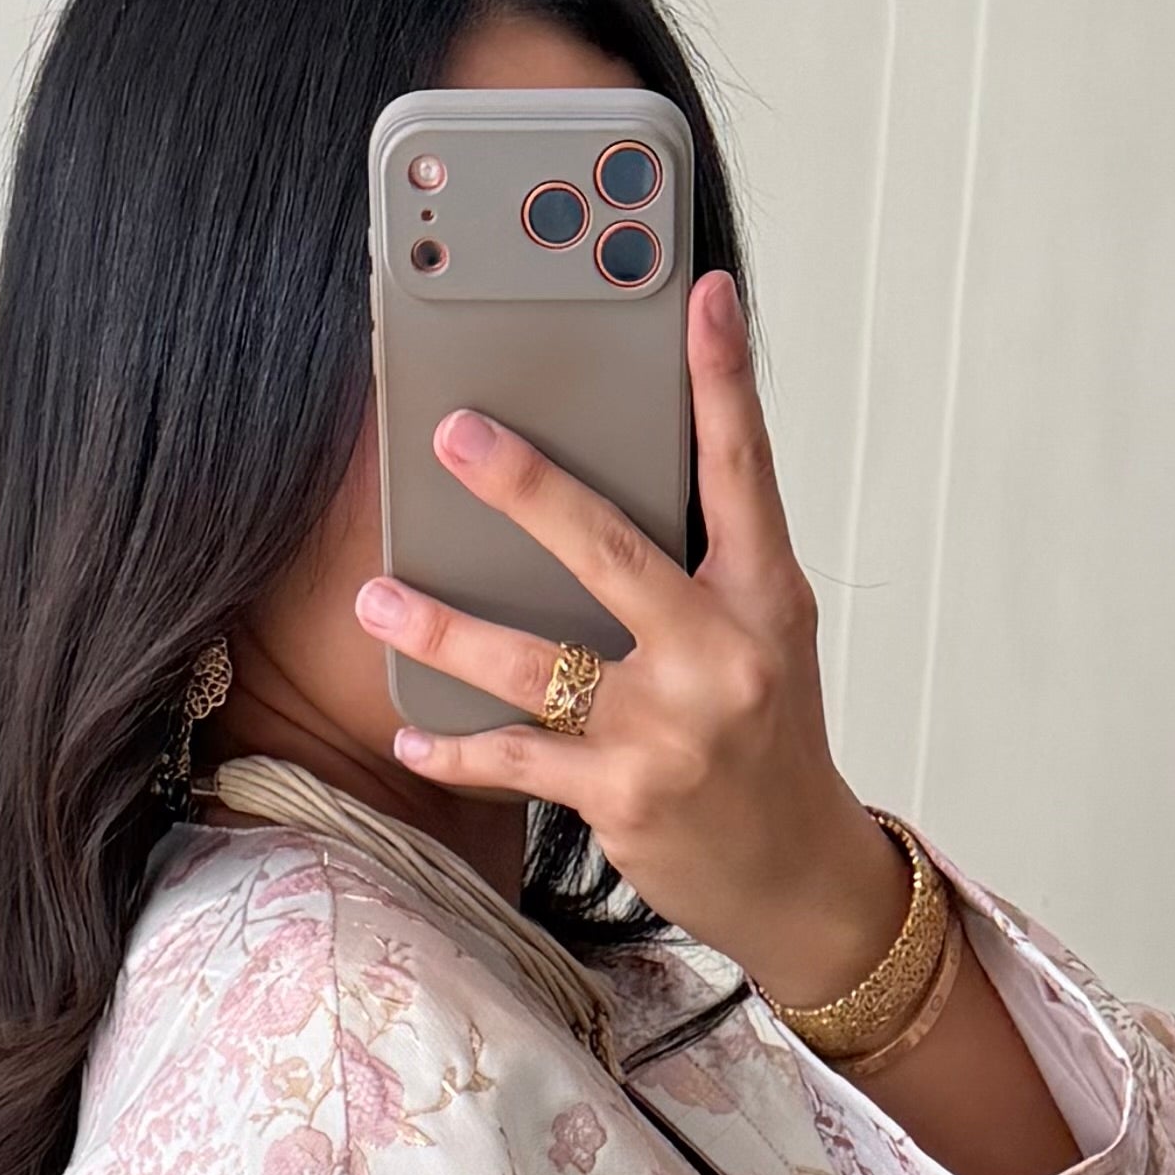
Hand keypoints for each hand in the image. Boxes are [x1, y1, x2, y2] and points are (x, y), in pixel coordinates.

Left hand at [357, 268, 909, 1012]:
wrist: (796, 878)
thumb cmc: (766, 743)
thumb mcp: (762, 638)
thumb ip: (702, 565)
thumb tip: (602, 486)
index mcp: (766, 597)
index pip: (743, 469)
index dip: (723, 378)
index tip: (703, 296)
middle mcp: (722, 655)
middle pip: (609, 549)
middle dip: (524, 487)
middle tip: (454, 435)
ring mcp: (669, 729)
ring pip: (533, 662)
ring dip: (443, 628)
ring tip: (377, 598)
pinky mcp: (623, 796)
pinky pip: (514, 758)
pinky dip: (454, 746)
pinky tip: (410, 729)